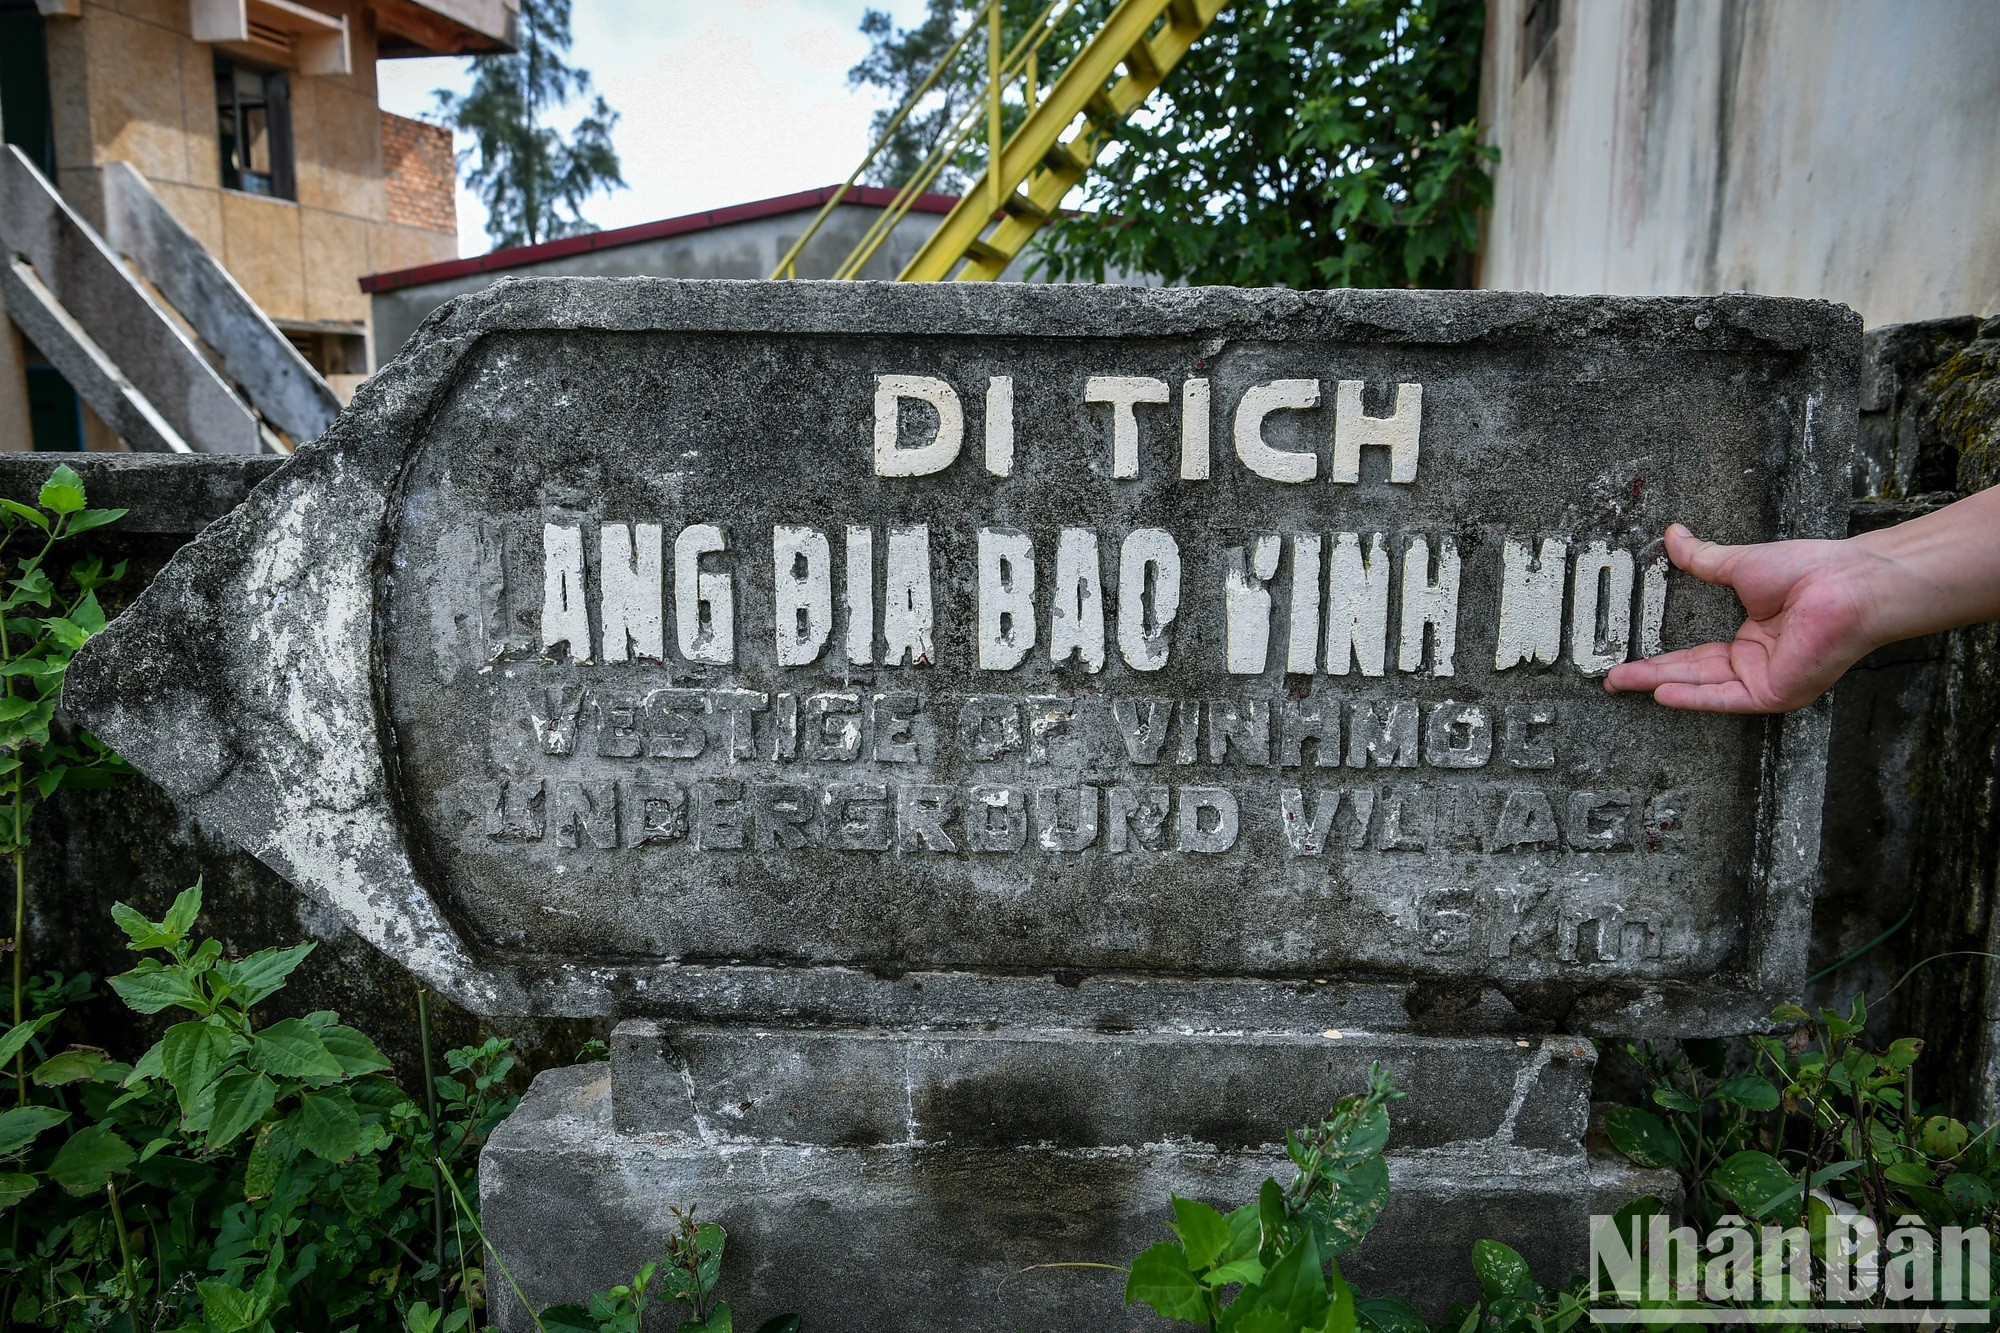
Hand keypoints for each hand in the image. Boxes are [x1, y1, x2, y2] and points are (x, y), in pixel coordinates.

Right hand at [1604, 524, 1888, 712]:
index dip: (1660, 657)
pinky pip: (1727, 698)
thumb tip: (1673, 535)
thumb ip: (1703, 559)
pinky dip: (1694, 697)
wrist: (1849, 583)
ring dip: (1661, 685)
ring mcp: (1766, 680)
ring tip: (1622, 683)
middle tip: (1612, 679)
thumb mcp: (1741, 565)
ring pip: (1703, 686)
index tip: (1629, 659)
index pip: (1697, 655)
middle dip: (1648, 676)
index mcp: (1753, 639)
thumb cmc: (1811, 570)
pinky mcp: (1775, 691)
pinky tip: (1662, 694)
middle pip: (1691, 673)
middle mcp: (1758, 664)